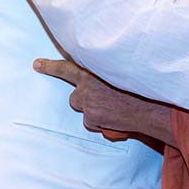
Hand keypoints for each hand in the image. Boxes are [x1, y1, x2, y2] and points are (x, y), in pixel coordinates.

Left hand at [33, 58, 175, 146]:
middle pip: (76, 97)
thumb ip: (110, 75)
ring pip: (86, 111)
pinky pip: (93, 123)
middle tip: (100, 101)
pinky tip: (118, 119)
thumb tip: (105, 89)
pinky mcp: (91, 115)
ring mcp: (88, 99)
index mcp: (94, 68)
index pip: (68, 66)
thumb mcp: (124, 73)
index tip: (36, 64)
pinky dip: (103, 124)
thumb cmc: (142, 89)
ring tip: (118, 110)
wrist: (152, 105)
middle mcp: (88, 83)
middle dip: (86, 101)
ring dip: (96, 112)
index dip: (51, 66)